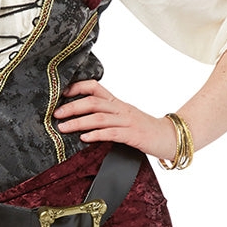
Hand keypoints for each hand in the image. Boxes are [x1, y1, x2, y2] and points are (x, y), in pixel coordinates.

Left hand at [53, 81, 179, 159]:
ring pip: (99, 118)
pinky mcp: (133, 135)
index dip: (77, 87)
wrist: (171, 137)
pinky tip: (84, 138)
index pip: (95, 87)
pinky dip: (96, 135)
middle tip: (56, 114)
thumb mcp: (124, 118)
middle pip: (93, 102)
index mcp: (117, 103)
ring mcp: (127, 121)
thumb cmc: (145, 130)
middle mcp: (121, 109)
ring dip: (78, 122)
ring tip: (63, 128)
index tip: (61, 94)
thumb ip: (106, 116)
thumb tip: (82, 120)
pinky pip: (112, 133)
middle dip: (72, 107)